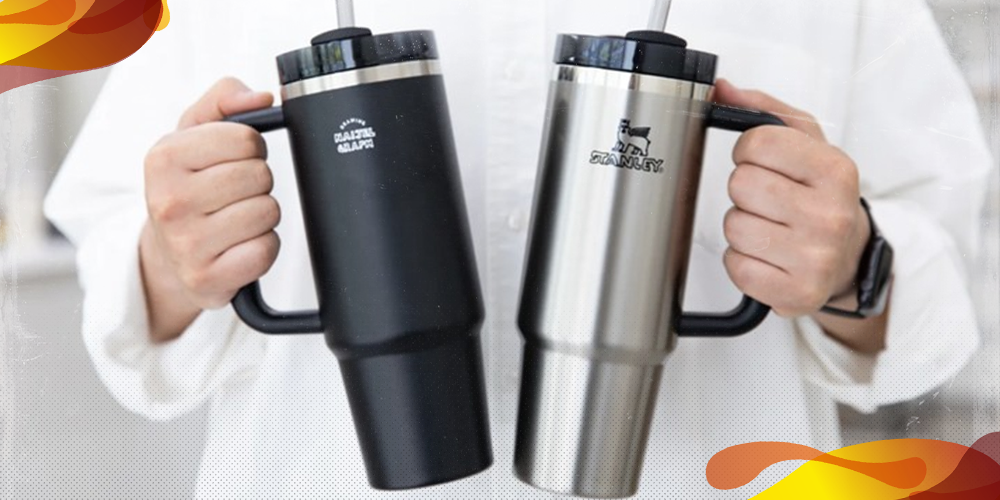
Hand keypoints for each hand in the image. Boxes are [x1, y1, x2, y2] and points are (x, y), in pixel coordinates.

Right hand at [140, 77, 279, 340]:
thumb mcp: (193, 134)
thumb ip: (225, 100)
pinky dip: (262, 248)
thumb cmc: (187, 187)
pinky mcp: (206, 279)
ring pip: (267, 212)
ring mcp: (186, 244)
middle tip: (234, 193)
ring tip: (235, 218)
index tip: (234, 158)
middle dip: (258, 182)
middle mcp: (169, 201)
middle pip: (260, 176)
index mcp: (164, 157)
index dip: (251, 147)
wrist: (167, 255)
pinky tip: (239, 246)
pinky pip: (265, 251)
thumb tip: (260, 98)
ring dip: (263, 215)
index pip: (246, 139)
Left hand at [715, 79, 870, 317]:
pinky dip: (743, 261)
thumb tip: (722, 89)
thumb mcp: (807, 144)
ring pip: (733, 227)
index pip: (757, 143)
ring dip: (743, 227)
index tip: (764, 162)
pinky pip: (736, 267)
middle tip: (770, 200)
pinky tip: (769, 255)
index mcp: (836, 171)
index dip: (749, 151)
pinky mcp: (797, 294)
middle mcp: (830, 216)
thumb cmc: (822, 196)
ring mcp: (815, 259)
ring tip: (772, 228)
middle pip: (740, 185)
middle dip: (745, 190)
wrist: (850, 257)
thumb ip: (763, 111)